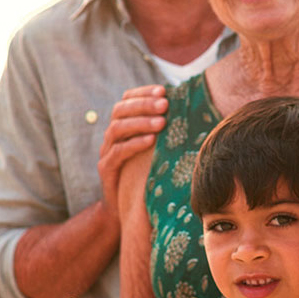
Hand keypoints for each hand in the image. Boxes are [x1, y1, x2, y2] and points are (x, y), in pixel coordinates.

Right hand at [97, 85, 168, 201]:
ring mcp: (106, 151)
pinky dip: (135, 144)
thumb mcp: (155, 149)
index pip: (127, 99)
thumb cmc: (145, 173)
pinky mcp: (105, 169)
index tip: (164, 89)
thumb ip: (164, 130)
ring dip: (141, 122)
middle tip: (165, 104)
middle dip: (144, 104)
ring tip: (162, 122)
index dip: (143, 92)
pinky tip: (151, 141)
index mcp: (122, 125)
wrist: (124, 208)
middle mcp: (112, 135)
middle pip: (121, 110)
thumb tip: (192, 110)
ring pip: (117, 128)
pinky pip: (117, 152)